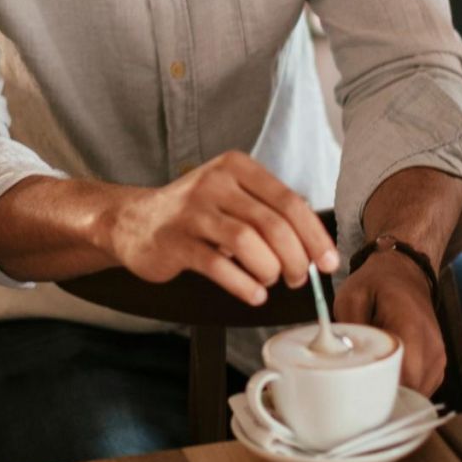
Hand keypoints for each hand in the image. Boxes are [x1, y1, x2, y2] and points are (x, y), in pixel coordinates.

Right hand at [105, 152, 338, 305]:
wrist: (134, 221)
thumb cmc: (194, 214)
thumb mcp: (232, 197)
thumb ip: (268, 211)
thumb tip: (314, 243)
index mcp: (236, 168)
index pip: (289, 201)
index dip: (314, 236)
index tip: (327, 262)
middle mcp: (214, 183)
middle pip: (272, 224)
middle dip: (295, 258)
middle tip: (297, 278)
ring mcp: (192, 212)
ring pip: (247, 242)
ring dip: (269, 270)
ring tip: (270, 281)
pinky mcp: (175, 242)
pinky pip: (217, 266)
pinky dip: (243, 285)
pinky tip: (253, 294)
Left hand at [332, 252, 444, 393]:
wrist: (405, 272)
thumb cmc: (377, 283)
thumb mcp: (352, 296)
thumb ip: (349, 328)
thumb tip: (341, 359)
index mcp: (410, 328)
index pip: (402, 376)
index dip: (378, 390)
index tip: (356, 390)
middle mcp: (431, 346)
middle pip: (410, 390)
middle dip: (382, 395)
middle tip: (357, 389)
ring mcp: (438, 357)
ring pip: (417, 393)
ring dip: (394, 392)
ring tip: (370, 379)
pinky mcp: (437, 365)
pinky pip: (421, 389)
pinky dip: (403, 388)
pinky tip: (385, 375)